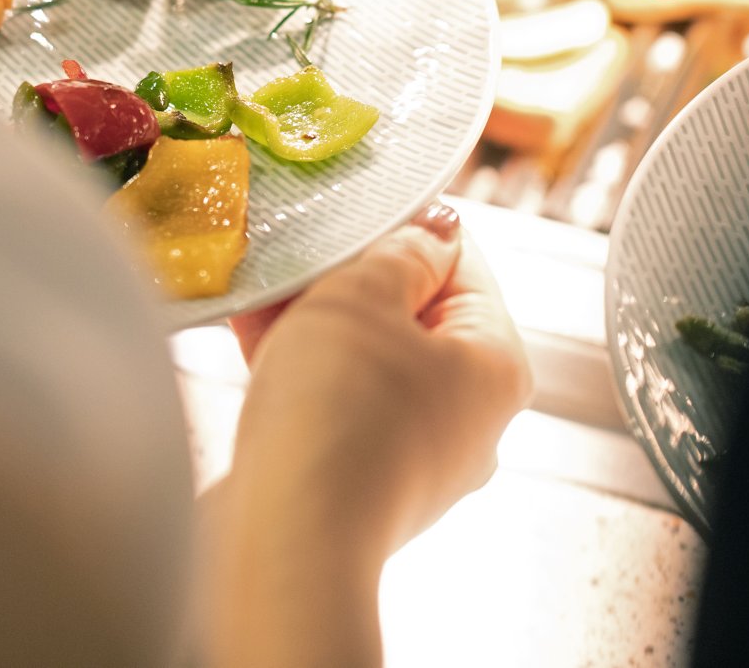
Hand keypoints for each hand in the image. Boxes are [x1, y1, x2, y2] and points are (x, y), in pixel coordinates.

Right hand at [204, 205, 530, 667]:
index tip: (357, 208)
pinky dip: (298, 368)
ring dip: (313, 320)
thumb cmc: (339, 418)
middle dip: (347, 277)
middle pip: (411, 312)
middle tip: (302, 251)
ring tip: (264, 290)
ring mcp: (414, 454)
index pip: (463, 261)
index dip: (404, 225)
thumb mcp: (365, 294)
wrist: (286, 541)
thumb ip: (399, 248)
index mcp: (497, 364)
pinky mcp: (359, 481)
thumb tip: (425, 233)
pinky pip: (333, 403)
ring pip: (364, 357)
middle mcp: (468, 416)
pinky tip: (250, 335)